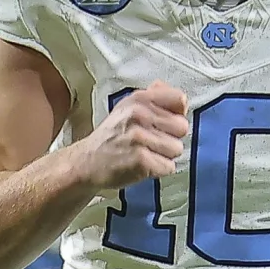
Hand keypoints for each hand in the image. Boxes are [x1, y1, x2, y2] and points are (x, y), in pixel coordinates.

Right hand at [71, 81, 187, 189]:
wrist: (87, 161)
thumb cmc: (113, 135)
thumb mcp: (128, 107)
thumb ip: (155, 98)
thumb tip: (181, 99)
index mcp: (139, 99)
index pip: (179, 99)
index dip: (177, 113)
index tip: (166, 122)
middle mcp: (139, 115)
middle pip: (182, 127)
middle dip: (171, 137)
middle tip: (153, 142)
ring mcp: (139, 138)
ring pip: (177, 148)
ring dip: (165, 155)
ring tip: (146, 153)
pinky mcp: (141, 160)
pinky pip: (168, 166)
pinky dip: (159, 170)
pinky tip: (144, 165)